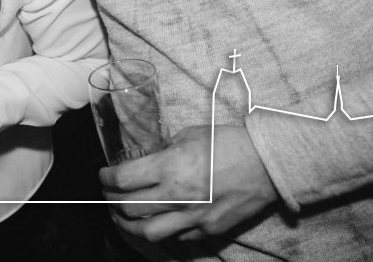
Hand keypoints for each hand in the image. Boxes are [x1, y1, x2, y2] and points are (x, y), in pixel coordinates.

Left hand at [100, 125, 278, 243]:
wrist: (268, 164)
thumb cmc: (229, 142)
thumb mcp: (189, 135)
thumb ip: (164, 151)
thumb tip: (147, 161)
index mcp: (169, 167)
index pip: (123, 179)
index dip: (106, 178)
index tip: (103, 175)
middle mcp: (177, 196)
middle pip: (128, 208)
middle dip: (110, 200)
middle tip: (108, 194)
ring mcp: (193, 217)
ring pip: (147, 232)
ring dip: (128, 225)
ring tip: (121, 217)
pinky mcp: (208, 230)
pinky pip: (175, 237)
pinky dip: (160, 230)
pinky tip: (155, 222)